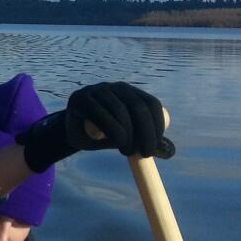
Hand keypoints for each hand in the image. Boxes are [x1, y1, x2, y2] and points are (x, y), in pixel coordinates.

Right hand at [17, 82, 174, 172]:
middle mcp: (116, 87)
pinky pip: (100, 112)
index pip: (151, 104)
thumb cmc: (102, 135)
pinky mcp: (81, 98)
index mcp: (132, 93)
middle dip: (145, 133)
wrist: (71, 134)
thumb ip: (144, 141)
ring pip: (120, 110)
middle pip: (138, 107)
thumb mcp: (127, 138)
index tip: (155, 147)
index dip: (158, 125)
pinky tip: (115, 140)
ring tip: (126, 151)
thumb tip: (170, 152)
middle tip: (144, 154)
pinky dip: (112, 128)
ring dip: (127, 134)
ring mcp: (97, 90)